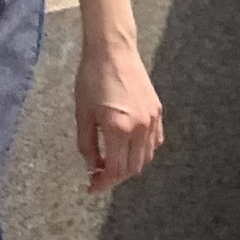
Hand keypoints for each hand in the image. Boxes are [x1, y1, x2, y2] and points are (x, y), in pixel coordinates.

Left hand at [77, 41, 163, 192]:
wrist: (113, 51)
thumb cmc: (92, 79)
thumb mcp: (82, 114)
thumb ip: (87, 144)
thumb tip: (92, 165)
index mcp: (119, 129)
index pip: (115, 169)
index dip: (103, 182)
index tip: (92, 187)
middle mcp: (140, 127)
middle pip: (133, 167)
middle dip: (116, 177)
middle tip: (98, 177)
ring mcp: (152, 120)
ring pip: (146, 157)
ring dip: (130, 165)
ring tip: (112, 163)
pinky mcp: (157, 112)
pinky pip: (154, 141)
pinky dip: (142, 152)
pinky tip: (128, 148)